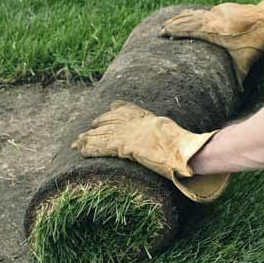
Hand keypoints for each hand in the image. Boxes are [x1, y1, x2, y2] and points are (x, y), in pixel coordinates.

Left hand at [71, 101, 230, 201]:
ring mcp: (130, 134)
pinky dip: (90, 148)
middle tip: (88, 129)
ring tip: (76, 143)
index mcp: (150, 120)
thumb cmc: (187, 149)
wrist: (185, 151)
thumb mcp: (180, 139)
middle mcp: (137, 124)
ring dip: (89, 139)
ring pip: (104, 134)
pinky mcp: (124, 146)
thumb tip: (185, 152)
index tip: (109, 110)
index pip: (130, 111)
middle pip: (113, 121)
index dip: (116, 111)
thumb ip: (173, 139)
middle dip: (99, 125)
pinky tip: (81, 150)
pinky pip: (102, 147)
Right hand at [160, 0, 263, 86]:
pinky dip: (194, 14)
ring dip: (182, 18)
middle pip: (188, 20)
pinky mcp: (224, 8)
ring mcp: (218, 12)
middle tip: (160, 30)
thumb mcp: (246, 62)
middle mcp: (213, 20)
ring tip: (169, 22)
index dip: (175, 31)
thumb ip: (239, 78)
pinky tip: (188, 16)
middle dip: (173, 25)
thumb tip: (239, 96)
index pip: (189, 30)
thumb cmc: (257, 43)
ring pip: (195, 14)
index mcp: (214, 32)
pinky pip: (204, 12)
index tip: (163, 34)